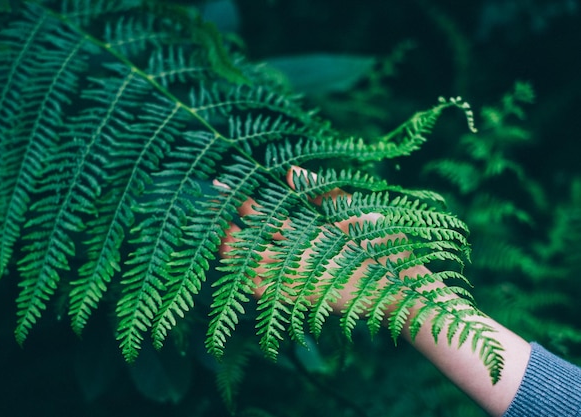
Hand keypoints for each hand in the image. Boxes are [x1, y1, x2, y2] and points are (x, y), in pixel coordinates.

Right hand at [217, 166, 435, 315]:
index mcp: (308, 230)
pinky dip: (247, 281)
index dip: (248, 198)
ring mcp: (297, 273)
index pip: (270, 212)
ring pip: (254, 260)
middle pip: (256, 233)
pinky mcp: (302, 294)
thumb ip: (323, 192)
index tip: (227, 182)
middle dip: (232, 217)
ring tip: (214, 228)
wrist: (407, 281)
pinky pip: (267, 291)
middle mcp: (297, 251)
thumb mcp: (353, 211)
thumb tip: (289, 169)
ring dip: (233, 248)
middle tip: (211, 197)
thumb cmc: (385, 244)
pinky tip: (232, 265)